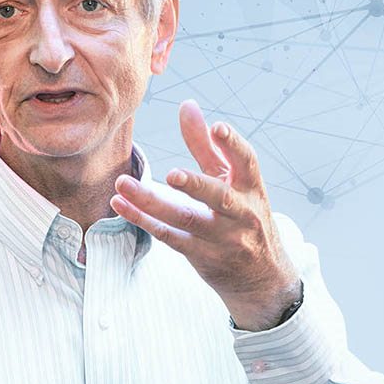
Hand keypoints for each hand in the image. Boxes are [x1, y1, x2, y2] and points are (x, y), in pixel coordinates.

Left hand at [110, 99, 300, 329]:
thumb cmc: (243, 217)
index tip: (217, 127)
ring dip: (151, 203)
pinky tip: (121, 205)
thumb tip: (187, 104)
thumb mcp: (233, 182)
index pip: (247, 163)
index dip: (234, 145)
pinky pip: (169, 237)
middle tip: (171, 174)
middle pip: (218, 198)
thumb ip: (208, 145)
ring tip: (124, 184)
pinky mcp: (201, 256)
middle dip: (196, 185)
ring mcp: (222, 238)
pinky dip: (143, 221)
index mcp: (252, 189)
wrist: (261, 278)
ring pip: (184, 219)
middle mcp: (241, 214)